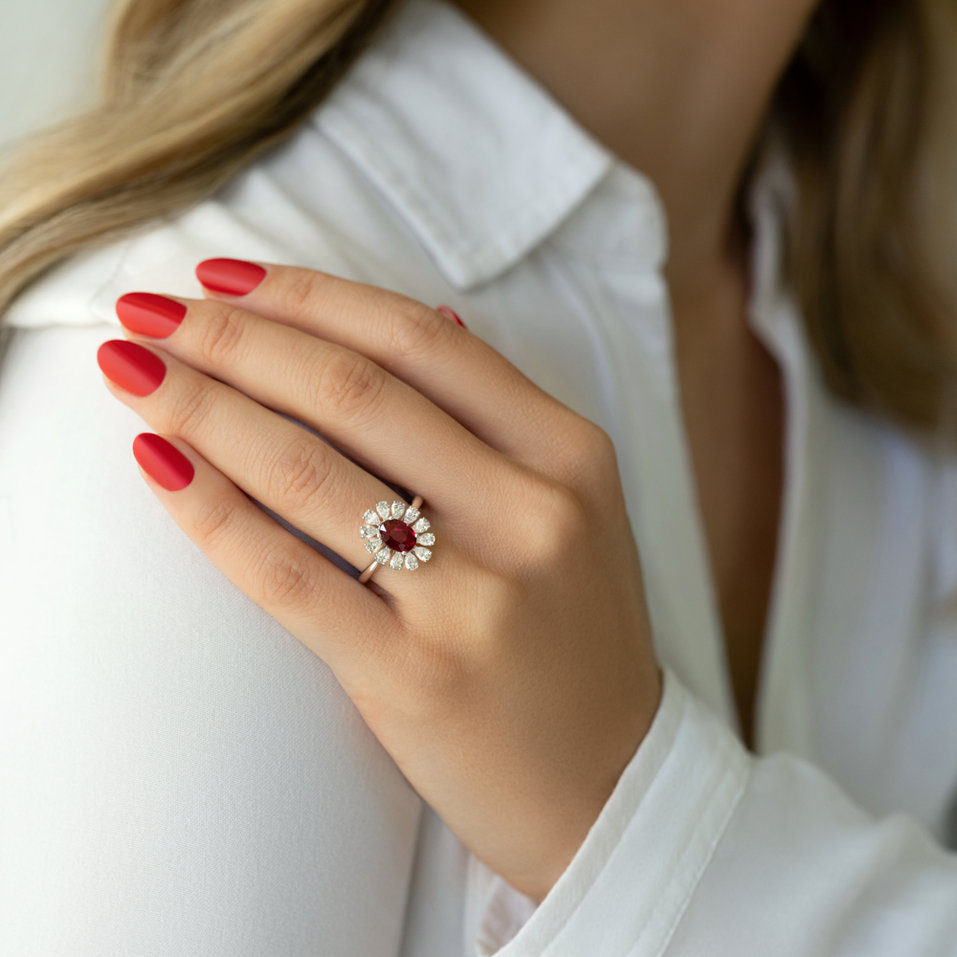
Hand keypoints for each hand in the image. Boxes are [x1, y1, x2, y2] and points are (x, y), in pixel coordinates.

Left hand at [97, 258, 662, 902]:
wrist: (609, 785)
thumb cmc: (577, 640)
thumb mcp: (574, 512)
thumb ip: (497, 420)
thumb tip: (415, 326)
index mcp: (571, 456)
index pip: (420, 340)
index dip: (308, 295)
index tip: (223, 278)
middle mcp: (531, 513)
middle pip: (354, 390)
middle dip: (234, 337)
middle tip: (152, 313)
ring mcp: (477, 598)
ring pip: (309, 469)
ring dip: (201, 406)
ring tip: (133, 373)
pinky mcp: (416, 677)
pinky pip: (289, 576)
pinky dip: (211, 511)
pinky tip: (159, 466)